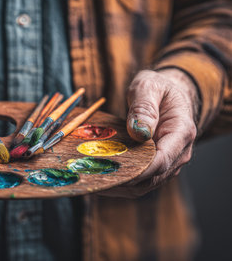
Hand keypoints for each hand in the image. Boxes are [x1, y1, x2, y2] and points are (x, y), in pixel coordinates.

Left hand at [102, 69, 198, 197]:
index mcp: (181, 132)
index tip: (114, 172)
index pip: (162, 160)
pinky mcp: (155, 167)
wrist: (166, 95)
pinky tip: (99, 178)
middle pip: (151, 178)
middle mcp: (179, 153)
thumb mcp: (148, 87)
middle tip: (93, 178)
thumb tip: (139, 132)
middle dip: (123, 181)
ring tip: (92, 180)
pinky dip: (120, 182)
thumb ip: (144, 108)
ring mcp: (168, 163)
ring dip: (118, 186)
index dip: (139, 171)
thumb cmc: (157, 88)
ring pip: (144, 185)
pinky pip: (138, 182)